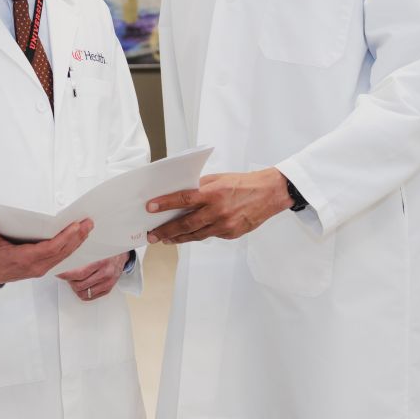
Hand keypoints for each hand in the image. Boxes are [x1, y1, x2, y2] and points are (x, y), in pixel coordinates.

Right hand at [0, 218, 92, 285]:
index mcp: (23, 259)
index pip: (50, 249)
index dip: (65, 238)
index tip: (76, 227)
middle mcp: (35, 266)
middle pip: (61, 252)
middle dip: (77, 237)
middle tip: (89, 223)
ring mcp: (39, 268)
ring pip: (63, 256)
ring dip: (76, 242)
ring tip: (87, 228)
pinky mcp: (41, 267)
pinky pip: (59, 258)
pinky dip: (70, 247)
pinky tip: (78, 239)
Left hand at [58, 252, 128, 301]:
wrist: (122, 255)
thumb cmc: (107, 251)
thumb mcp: (96, 248)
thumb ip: (82, 254)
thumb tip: (65, 261)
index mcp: (101, 262)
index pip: (79, 273)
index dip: (66, 275)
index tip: (59, 273)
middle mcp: (106, 273)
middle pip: (80, 285)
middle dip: (69, 281)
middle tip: (65, 275)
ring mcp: (108, 283)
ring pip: (83, 293)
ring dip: (74, 288)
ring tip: (72, 280)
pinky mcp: (108, 289)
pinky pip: (90, 297)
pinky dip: (82, 293)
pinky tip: (80, 286)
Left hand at [147, 169, 293, 244]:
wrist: (269, 193)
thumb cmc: (243, 183)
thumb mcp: (219, 179)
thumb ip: (200, 188)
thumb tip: (181, 196)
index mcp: (213, 193)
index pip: (183, 199)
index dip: (165, 204)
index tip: (150, 208)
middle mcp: (218, 211)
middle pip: (186, 224)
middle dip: (166, 230)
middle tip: (153, 235)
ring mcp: (225, 225)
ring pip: (196, 235)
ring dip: (179, 238)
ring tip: (166, 239)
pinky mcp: (231, 234)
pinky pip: (210, 235)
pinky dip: (200, 234)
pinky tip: (191, 234)